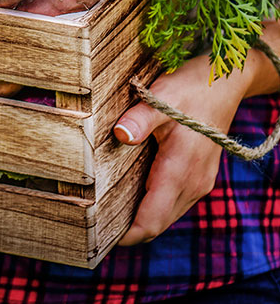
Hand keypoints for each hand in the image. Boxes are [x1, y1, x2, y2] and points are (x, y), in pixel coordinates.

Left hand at [113, 52, 248, 245]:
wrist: (224, 84)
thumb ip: (139, 119)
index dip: (128, 233)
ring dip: (142, 217)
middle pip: (158, 223)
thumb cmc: (190, 90)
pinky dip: (154, 204)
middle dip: (130, 229)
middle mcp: (192, 184)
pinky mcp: (198, 174)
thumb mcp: (160, 99)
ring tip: (107, 211)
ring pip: (167, 213)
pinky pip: (174, 201)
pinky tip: (131, 192)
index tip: (100, 236)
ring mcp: (198, 181)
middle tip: (95, 226)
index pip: (152, 219)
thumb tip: (119, 135)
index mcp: (180, 171)